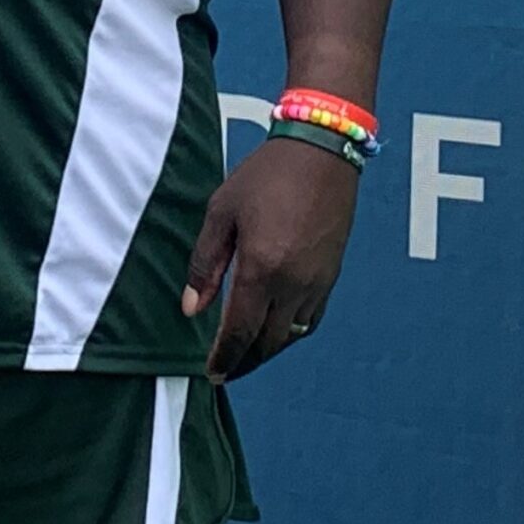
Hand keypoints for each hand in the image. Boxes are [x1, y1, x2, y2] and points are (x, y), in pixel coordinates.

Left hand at [181, 135, 358, 381]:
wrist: (321, 150)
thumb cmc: (268, 174)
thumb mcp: (221, 212)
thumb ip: (204, 264)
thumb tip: (192, 308)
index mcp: (262, 267)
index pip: (240, 332)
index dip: (224, 357)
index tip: (212, 373)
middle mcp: (294, 282)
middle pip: (268, 343)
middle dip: (244, 362)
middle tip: (224, 371)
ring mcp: (317, 280)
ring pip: (292, 336)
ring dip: (267, 351)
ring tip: (247, 355)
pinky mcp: (331, 273)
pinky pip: (312, 318)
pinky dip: (292, 333)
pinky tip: (277, 331)